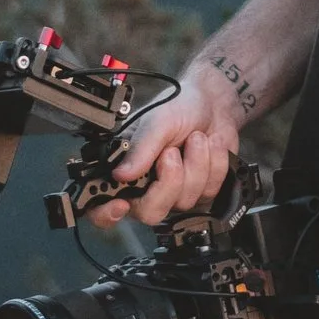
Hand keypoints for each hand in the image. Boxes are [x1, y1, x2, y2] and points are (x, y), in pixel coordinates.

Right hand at [82, 71, 240, 228]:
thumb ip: (141, 148)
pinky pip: (208, 191)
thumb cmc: (181, 107)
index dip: (107, 214)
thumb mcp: (158, 122)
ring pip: (184, 201)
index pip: (104, 205)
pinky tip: (209, 146)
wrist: (215, 104)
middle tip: (172, 152)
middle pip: (150, 212)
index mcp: (125, 168)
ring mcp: (175, 192)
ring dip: (196, 163)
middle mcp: (147, 186)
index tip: (121, 205)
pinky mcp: (201, 192)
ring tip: (195, 138)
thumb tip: (121, 174)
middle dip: (169, 181)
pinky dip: (214, 164)